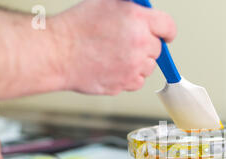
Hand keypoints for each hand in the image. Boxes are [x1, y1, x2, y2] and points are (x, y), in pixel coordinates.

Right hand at [52, 0, 176, 94]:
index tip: (166, 36)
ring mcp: (134, 66)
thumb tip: (143, 9)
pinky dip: (128, 77)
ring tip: (114, 55)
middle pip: (157, 49)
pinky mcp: (126, 83)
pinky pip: (137, 82)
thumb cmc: (76, 27)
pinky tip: (112, 67)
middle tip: (126, 43)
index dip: (167, 31)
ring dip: (137, 63)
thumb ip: (131, 6)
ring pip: (148, 67)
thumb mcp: (106, 2)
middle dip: (146, 46)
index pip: (168, 26)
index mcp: (138, 19)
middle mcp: (140, 44)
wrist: (58, 53)